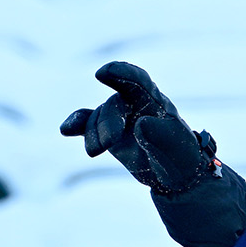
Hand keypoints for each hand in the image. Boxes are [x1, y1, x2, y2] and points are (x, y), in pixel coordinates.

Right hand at [59, 61, 211, 193]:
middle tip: (107, 143)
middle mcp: (135, 105)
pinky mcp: (106, 132)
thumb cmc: (180, 156)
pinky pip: (87, 124)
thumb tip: (139, 124)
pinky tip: (65, 130)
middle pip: (115, 105)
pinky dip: (76, 125)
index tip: (104, 72)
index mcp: (156, 102)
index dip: (123, 73)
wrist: (175, 174)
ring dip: (93, 133)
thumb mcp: (175, 148)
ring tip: (93, 151)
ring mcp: (119, 117)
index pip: (139, 81)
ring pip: (98, 118)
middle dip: (108, 122)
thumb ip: (159, 135)